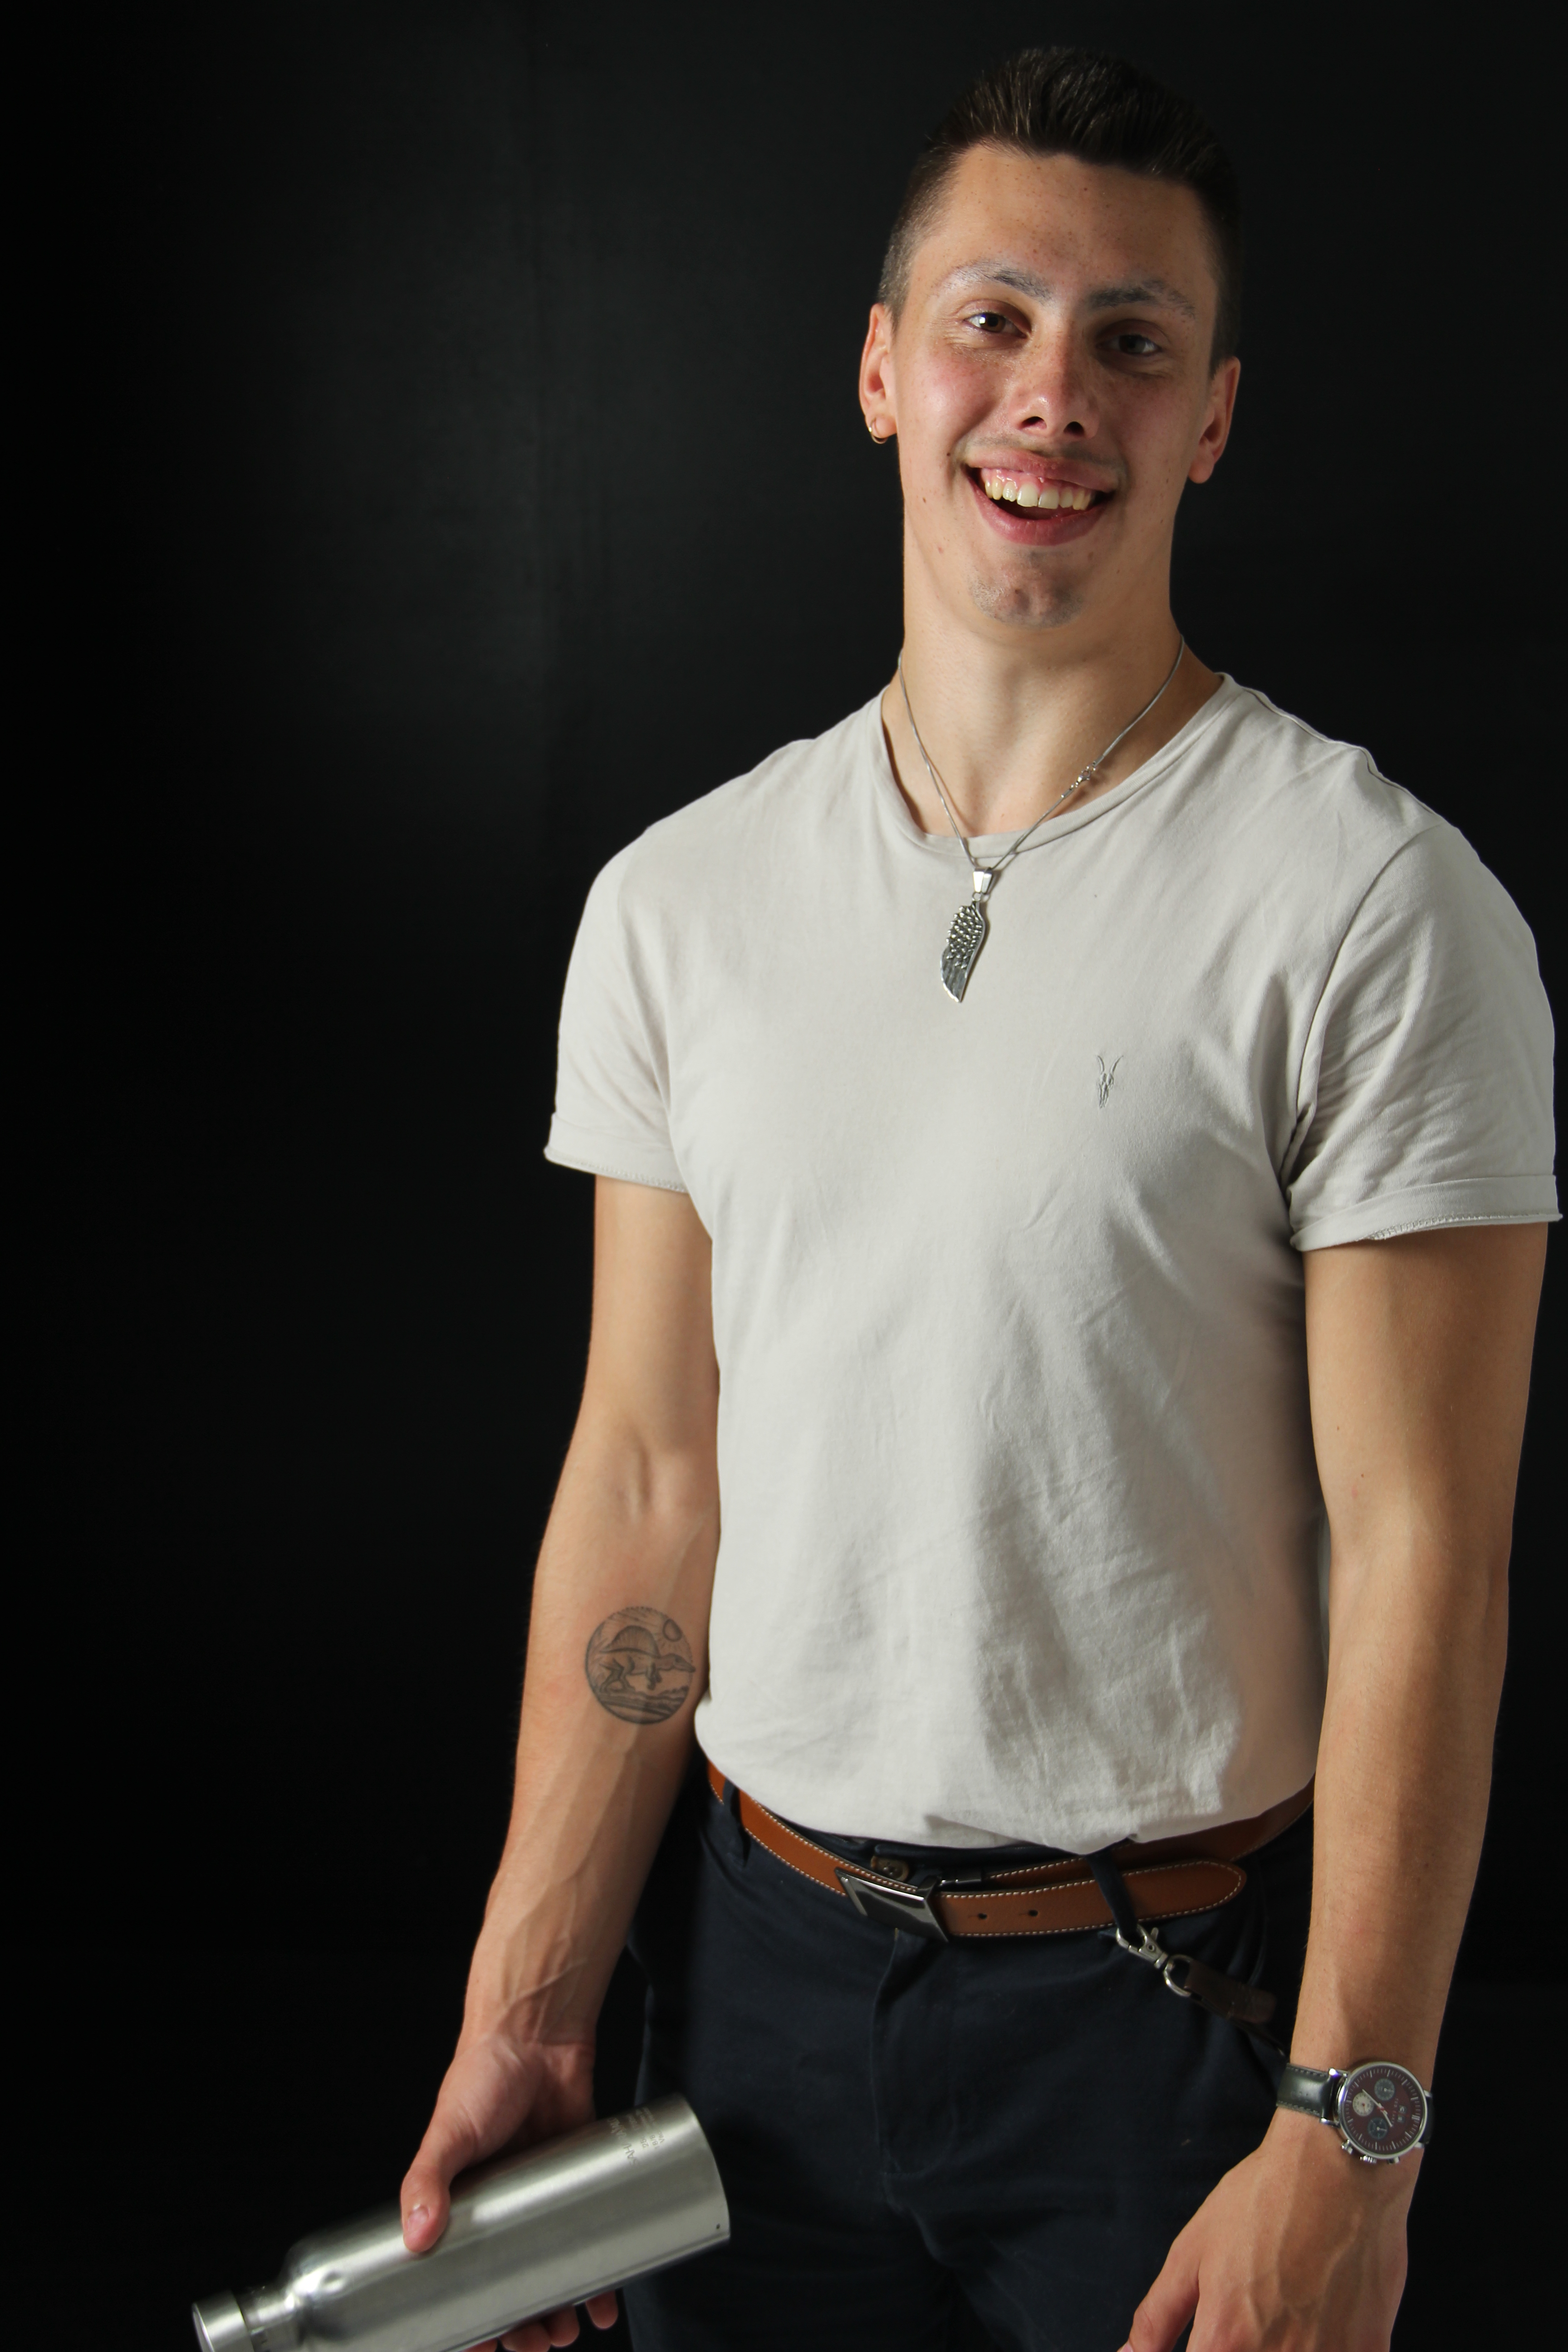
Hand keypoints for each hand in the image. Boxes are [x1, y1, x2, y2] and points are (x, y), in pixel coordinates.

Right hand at [400, 2028, 620, 2351]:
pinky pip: (593, 2237)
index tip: (482, 2347)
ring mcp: (544, 2199)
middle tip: (536, 2347)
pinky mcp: (580, 2180)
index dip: (470, 2317)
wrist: (538, 2032)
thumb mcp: (447, 2131)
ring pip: (554, 2270)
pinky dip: (602, 2273)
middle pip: (511, 2283)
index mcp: (461, 2206)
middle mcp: (502, 2210)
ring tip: (568, 2333)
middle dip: (522, 2323)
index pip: (459, 2277)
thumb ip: (428, 2178)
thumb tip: (414, 2237)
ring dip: (561, 2308)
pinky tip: (610, 2301)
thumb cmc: (481, 2075)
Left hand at [1120, 2112, 1415, 2350]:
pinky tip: (1317, 2322)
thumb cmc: (1264, 2202)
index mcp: (1225, 2340)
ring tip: (1280, 2320)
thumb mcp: (1192, 2250)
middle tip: (1245, 2328)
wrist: (1339, 2168)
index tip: (1207, 2344)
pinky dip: (1325, 2349)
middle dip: (1239, 2350)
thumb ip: (1158, 2317)